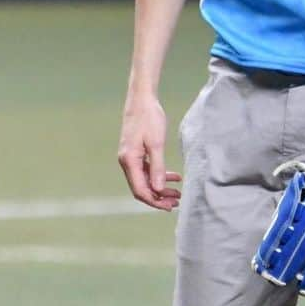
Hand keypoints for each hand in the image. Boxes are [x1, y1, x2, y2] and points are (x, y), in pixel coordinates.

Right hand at [118, 94, 181, 210]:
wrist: (141, 99)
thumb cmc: (149, 118)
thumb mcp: (156, 143)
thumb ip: (158, 167)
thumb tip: (158, 190)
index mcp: (129, 161)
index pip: (140, 190)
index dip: (154, 201)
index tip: (170, 206)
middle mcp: (127, 162)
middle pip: (142, 188)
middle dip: (159, 197)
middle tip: (176, 202)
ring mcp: (130, 157)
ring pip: (145, 180)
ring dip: (160, 188)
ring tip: (177, 193)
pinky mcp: (136, 152)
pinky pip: (147, 170)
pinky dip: (159, 175)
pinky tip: (174, 177)